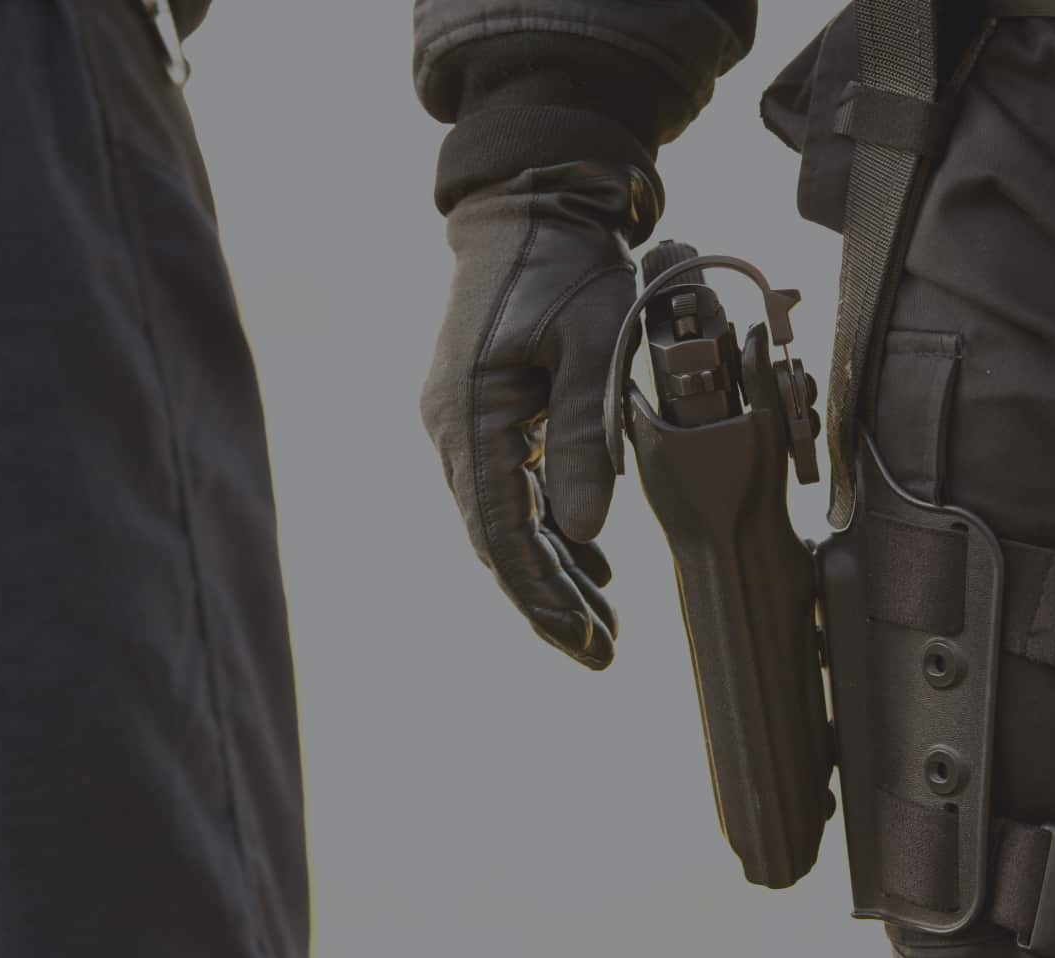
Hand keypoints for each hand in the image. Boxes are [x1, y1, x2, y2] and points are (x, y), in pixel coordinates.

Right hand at [423, 162, 654, 668]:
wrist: (528, 208)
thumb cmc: (568, 268)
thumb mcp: (594, 346)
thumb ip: (588, 437)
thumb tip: (585, 532)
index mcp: (473, 415)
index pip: (502, 533)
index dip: (543, 595)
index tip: (583, 639)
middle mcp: (454, 428)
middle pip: (496, 540)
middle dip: (547, 601)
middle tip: (599, 652)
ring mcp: (460, 422)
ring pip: (501, 521)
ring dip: (549, 572)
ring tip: (600, 622)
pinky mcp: (479, 413)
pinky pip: (506, 490)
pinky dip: (544, 531)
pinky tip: (585, 561)